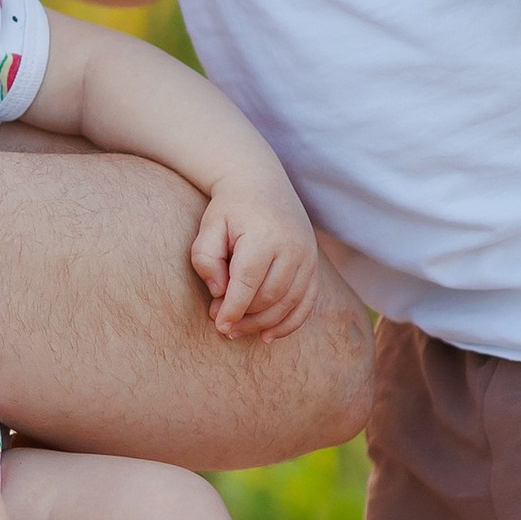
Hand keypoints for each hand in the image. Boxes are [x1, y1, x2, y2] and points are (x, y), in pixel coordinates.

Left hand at [189, 186, 318, 343]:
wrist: (262, 184)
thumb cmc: (230, 209)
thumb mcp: (209, 227)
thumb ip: (206, 258)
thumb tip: (219, 292)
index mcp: (264, 235)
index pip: (249, 281)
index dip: (233, 308)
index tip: (219, 324)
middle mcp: (292, 247)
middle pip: (271, 296)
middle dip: (246, 317)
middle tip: (223, 326)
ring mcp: (308, 257)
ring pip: (290, 303)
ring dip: (264, 324)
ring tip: (239, 331)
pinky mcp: (314, 265)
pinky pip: (307, 302)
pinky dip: (290, 323)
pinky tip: (268, 335)